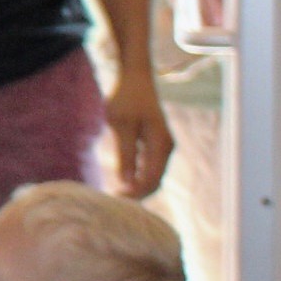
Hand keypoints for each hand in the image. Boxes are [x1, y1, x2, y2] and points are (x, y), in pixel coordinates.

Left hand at [104, 71, 173, 199]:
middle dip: (137, 194)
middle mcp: (167, 148)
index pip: (151, 179)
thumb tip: (127, 183)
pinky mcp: (156, 144)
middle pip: (155, 181)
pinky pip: (150, 167)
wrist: (135, 79)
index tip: (114, 199)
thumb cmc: (126, 99)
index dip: (134, 193)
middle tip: (112, 202)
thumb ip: (126, 154)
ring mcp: (163, 146)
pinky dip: (138, 177)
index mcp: (161, 145)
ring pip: (153, 176)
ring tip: (115, 194)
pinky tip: (122, 182)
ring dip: (137, 187)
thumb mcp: (122, 126)